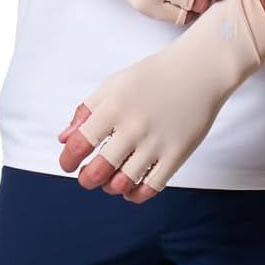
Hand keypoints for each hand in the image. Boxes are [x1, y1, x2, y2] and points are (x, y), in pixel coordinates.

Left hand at [57, 0, 264, 202]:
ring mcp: (156, 142)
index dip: (68, 159)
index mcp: (114, 106)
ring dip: (111, 186)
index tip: (68, 164)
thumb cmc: (154, 75)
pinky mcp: (177, 154)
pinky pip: (151, 188)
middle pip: (98, 171)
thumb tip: (64, 139)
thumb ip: (87, 110)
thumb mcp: (114, 83)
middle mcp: (133, 126)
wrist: (199, 70)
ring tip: (110, 179)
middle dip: (87, 179)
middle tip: (87, 176)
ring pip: (123, 183)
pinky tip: (131, 188)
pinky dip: (136, 195)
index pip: (79, 143)